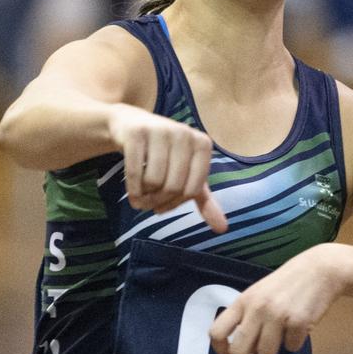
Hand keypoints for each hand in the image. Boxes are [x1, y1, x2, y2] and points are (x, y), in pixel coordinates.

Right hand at [108, 104, 226, 232]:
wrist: (130, 125)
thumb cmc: (164, 154)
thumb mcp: (187, 174)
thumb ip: (204, 201)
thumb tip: (223, 229)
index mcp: (202, 144)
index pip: (193, 189)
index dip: (176, 204)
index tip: (163, 207)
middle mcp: (184, 134)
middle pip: (173, 186)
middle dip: (158, 202)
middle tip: (148, 205)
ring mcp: (161, 130)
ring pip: (154, 181)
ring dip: (144, 197)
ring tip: (140, 198)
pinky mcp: (137, 133)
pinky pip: (135, 172)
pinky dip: (132, 189)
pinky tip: (132, 193)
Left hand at [209, 246, 345, 353]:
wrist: (320, 269)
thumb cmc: (287, 283)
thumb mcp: (259, 293)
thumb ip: (247, 315)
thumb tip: (240, 346)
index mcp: (243, 300)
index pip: (217, 332)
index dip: (221, 350)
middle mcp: (257, 308)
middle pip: (238, 351)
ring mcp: (278, 315)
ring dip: (275, 350)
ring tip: (282, 334)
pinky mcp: (299, 322)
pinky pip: (291, 348)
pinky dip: (296, 342)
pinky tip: (299, 327)